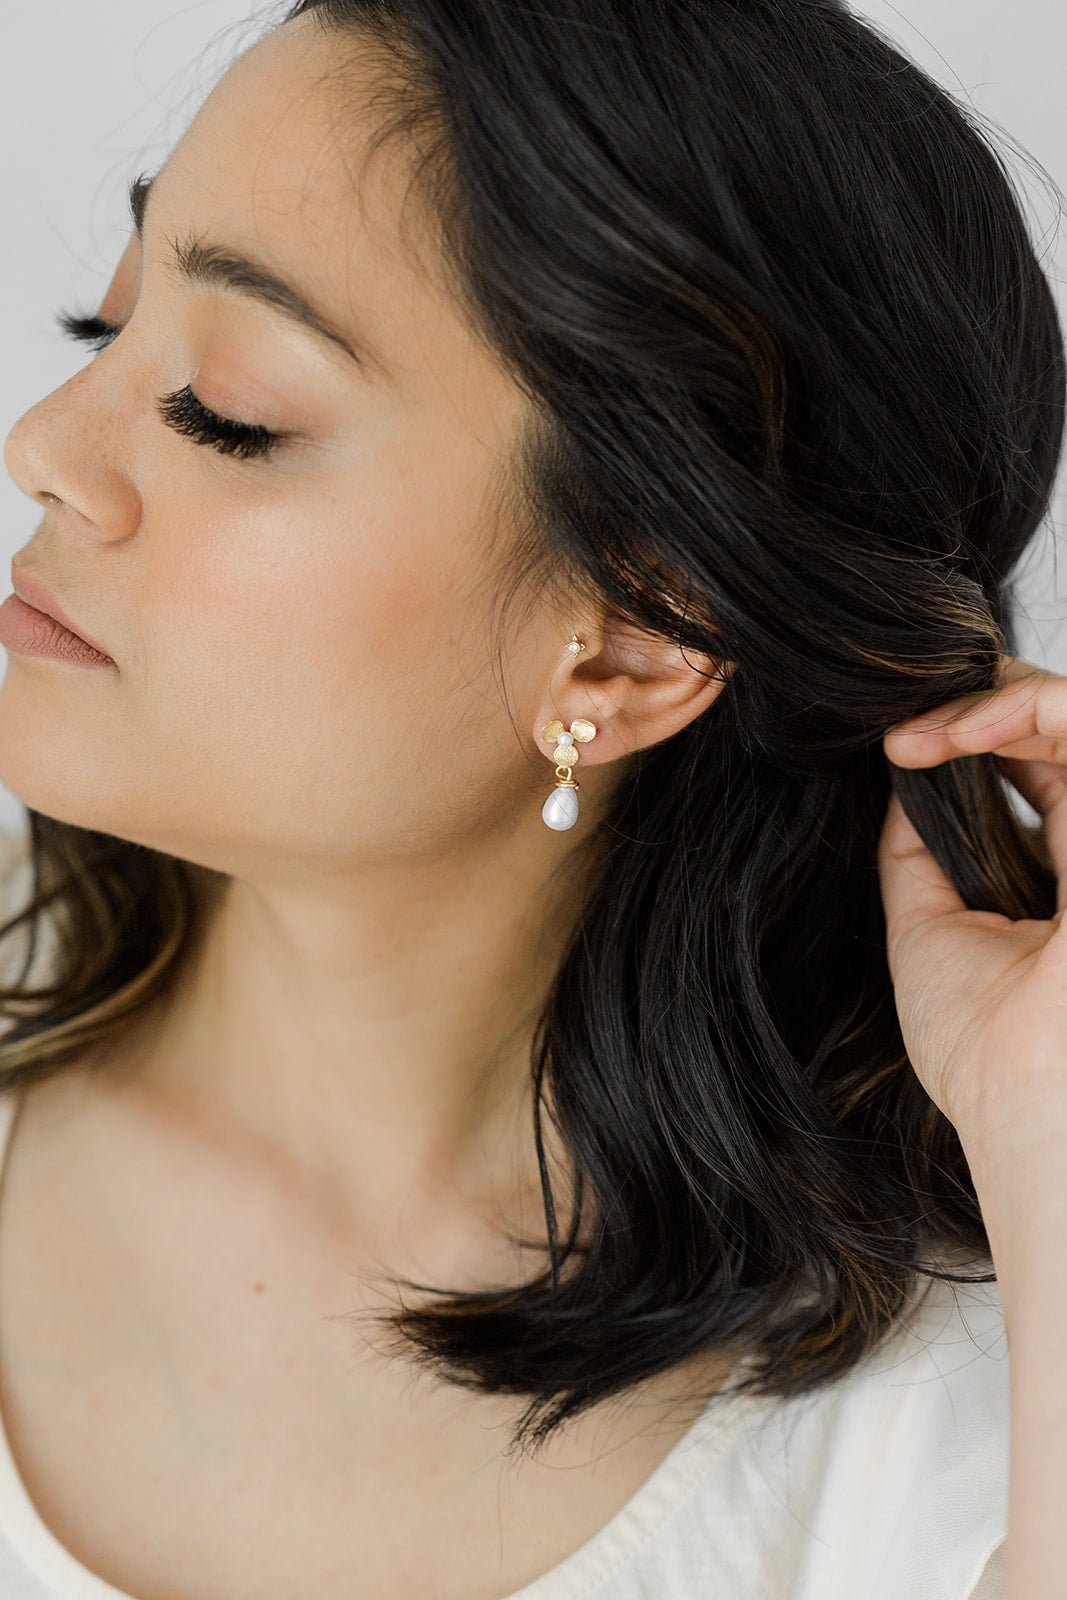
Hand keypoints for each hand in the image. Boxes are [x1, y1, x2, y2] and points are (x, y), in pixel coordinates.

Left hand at [878, 654, 1066, 1152]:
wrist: (1027, 1103)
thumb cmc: (985, 1050)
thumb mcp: (929, 932)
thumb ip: (918, 856)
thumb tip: (902, 785)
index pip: (1041, 766)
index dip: (974, 736)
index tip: (899, 747)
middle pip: (1059, 728)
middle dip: (980, 704)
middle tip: (908, 725)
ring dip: (993, 703)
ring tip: (924, 730)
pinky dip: (1028, 711)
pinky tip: (960, 732)